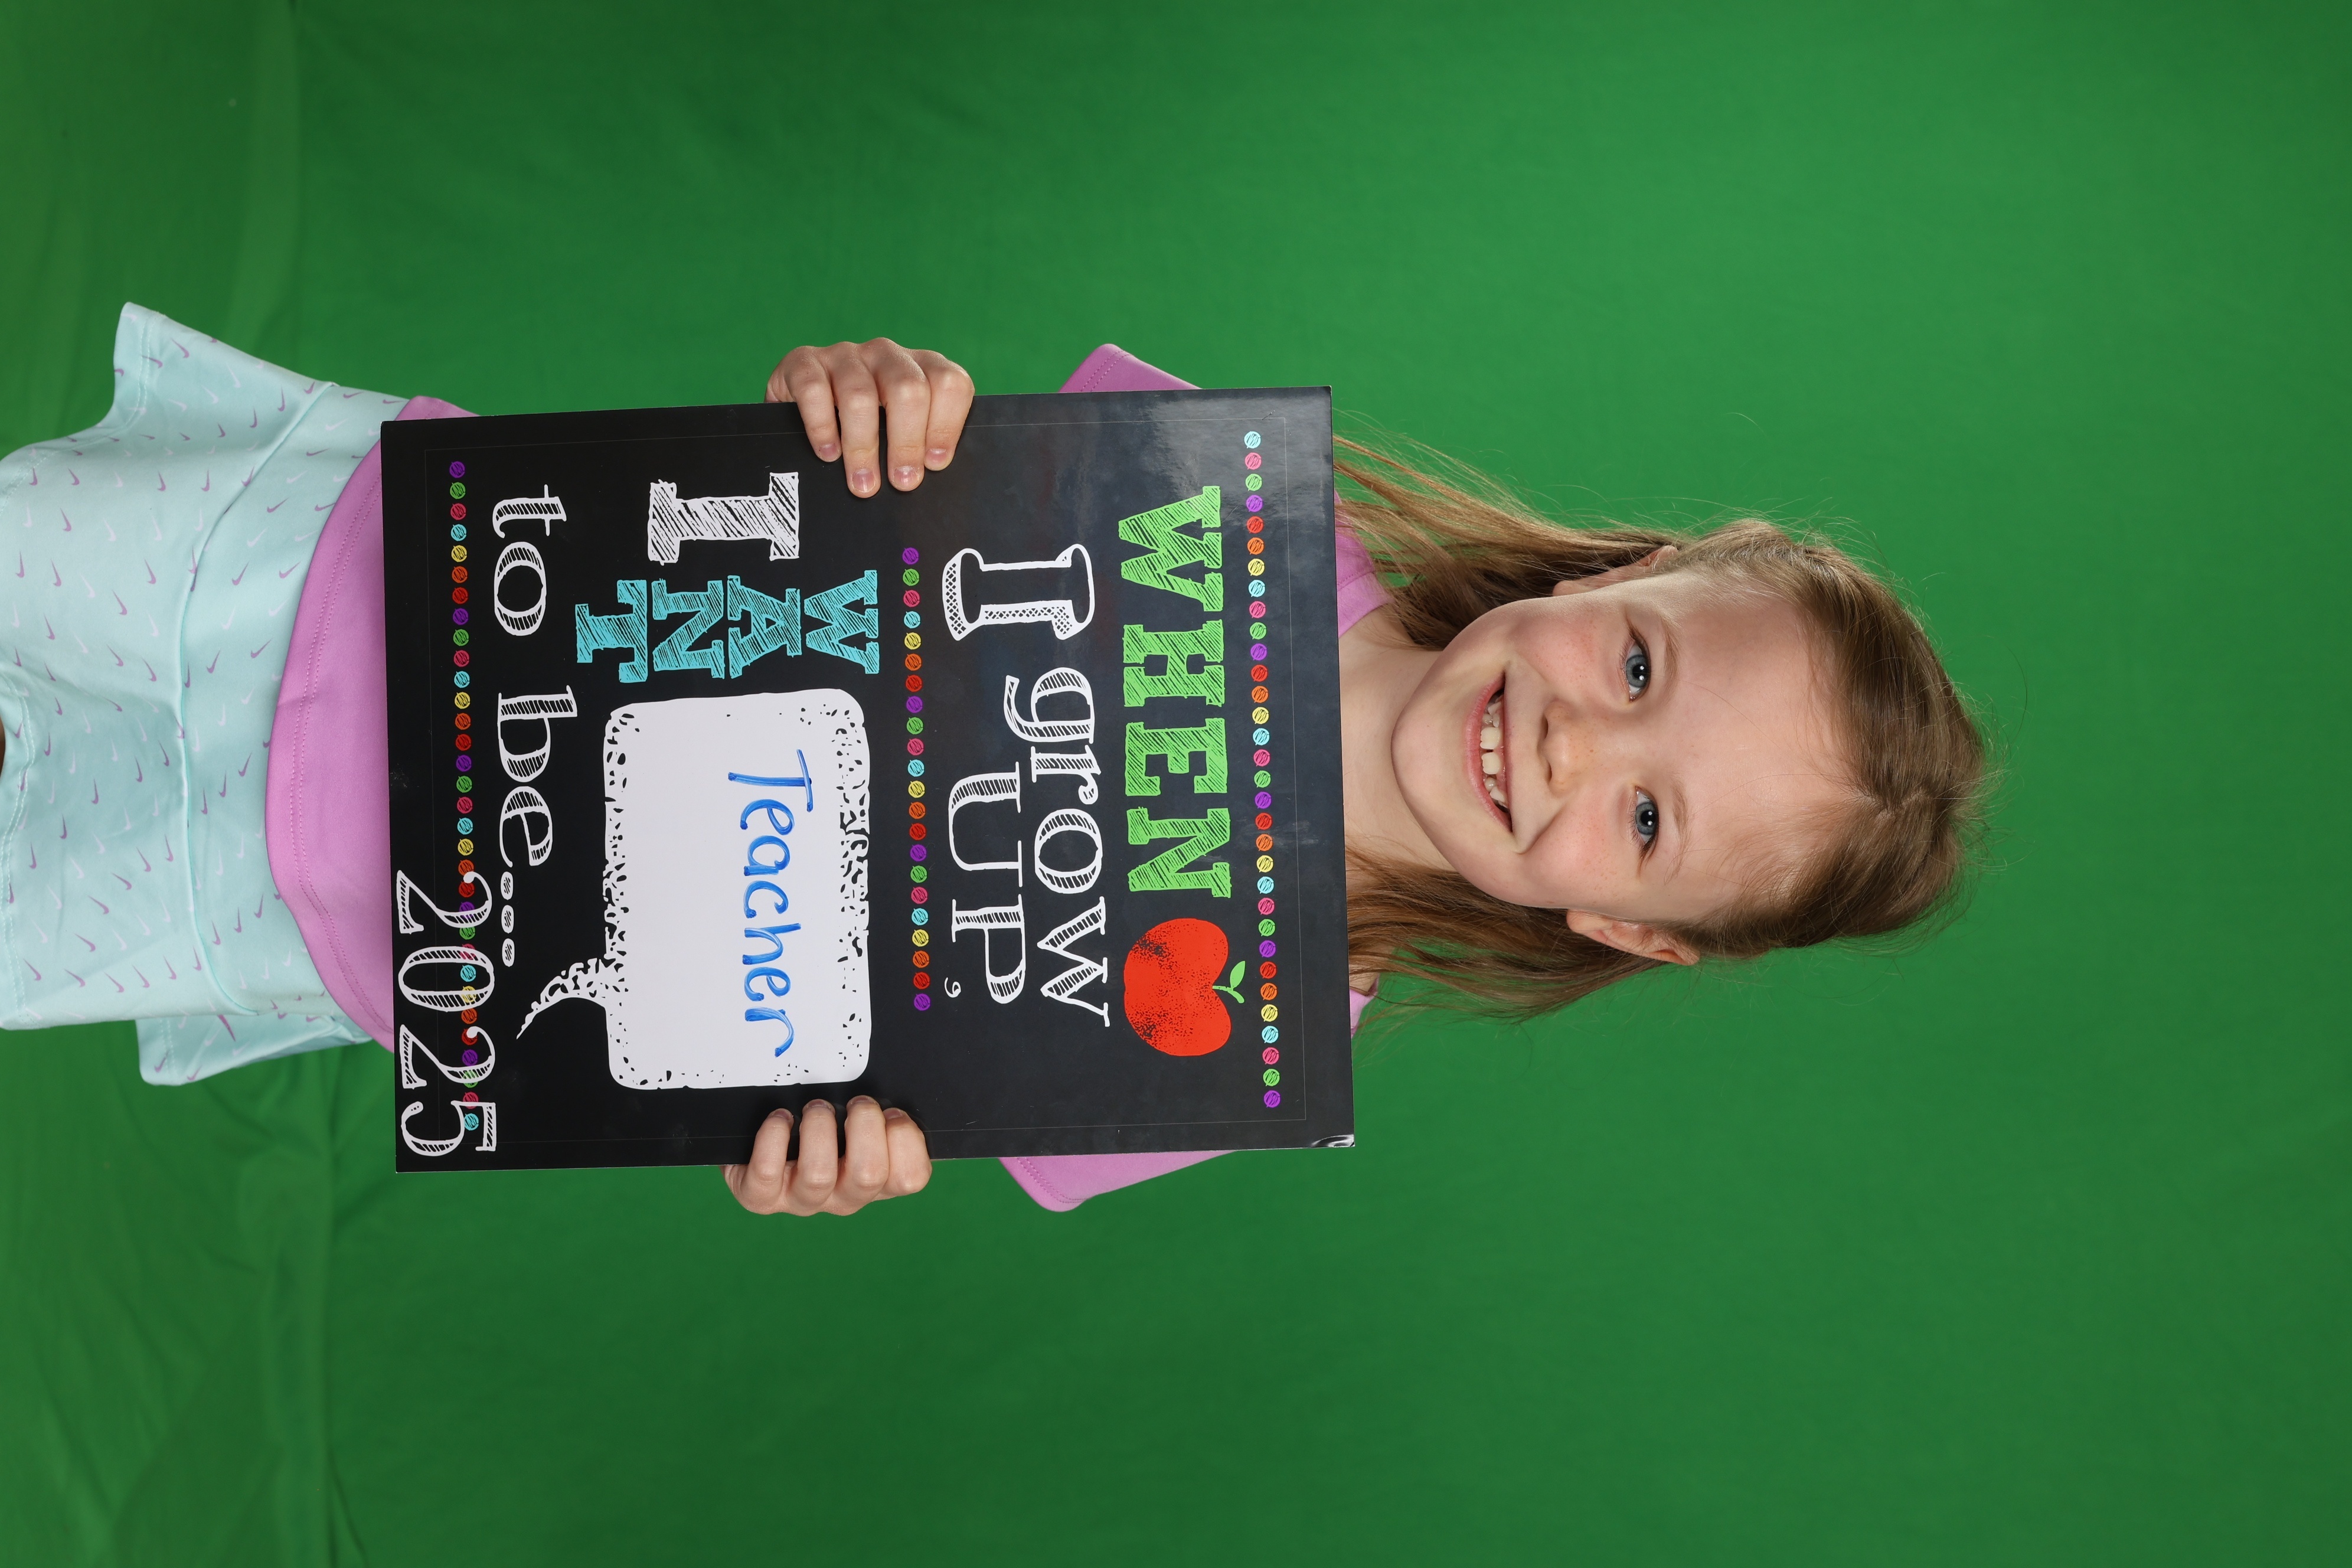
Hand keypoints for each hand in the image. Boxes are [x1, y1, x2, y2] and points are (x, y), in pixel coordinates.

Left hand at [723, 1096, 932, 1215]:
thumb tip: (889, 1082)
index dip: (906, 1139)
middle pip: (869, 1176)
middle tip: (857, 1103)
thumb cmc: (826, 1125)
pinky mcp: (762, 1196)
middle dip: (865, 1124)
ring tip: (817, 1107)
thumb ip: (881, 1108)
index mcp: (877, 1182)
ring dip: (819, 1127)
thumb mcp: (859, 1117)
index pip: (911, 1179)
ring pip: (819, 1175)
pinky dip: (774, 1136)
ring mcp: (803, 1200)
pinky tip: (781, 1117)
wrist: (766, 1145)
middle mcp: (844, 1198)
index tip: (891, 1112)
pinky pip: (768, 1172)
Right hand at [765, 338, 973, 496]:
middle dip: (906, 442)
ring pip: (860, 394)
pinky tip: (827, 454)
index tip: (935, 464)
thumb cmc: (866, 431)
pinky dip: (822, 428)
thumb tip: (928, 480)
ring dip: (863, 446)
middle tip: (902, 481)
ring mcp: (844, 355)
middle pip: (908, 389)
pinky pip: (814, 390)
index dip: (946, 425)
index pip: (950, 383)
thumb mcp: (899, 433)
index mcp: (920, 368)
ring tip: (863, 483)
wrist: (800, 411)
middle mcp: (885, 354)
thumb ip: (921, 448)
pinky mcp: (804, 362)